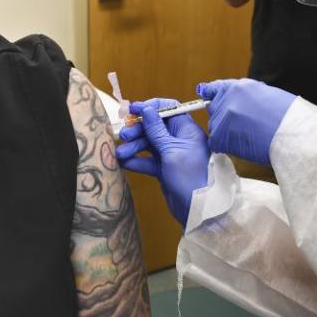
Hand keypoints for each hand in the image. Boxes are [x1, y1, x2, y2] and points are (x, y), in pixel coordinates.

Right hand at [115, 99, 209, 226]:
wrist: (197, 209)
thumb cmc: (190, 176)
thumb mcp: (171, 150)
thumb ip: (156, 130)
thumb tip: (146, 109)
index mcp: (187, 130)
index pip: (169, 110)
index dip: (151, 108)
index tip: (133, 109)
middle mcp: (179, 139)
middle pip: (155, 127)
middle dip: (138, 130)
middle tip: (124, 136)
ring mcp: (171, 154)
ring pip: (149, 144)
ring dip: (133, 147)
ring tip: (119, 154)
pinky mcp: (164, 169)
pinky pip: (148, 160)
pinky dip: (136, 161)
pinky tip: (124, 163)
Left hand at [197, 79, 296, 165]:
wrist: (293, 134)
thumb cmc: (288, 117)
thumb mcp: (266, 94)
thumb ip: (245, 95)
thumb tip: (234, 98)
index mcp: (239, 86)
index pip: (215, 88)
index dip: (213, 95)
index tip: (208, 98)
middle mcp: (227, 98)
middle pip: (214, 109)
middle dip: (224, 118)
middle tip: (245, 127)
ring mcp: (223, 117)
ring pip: (215, 127)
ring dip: (227, 133)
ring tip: (250, 136)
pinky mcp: (220, 136)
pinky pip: (216, 142)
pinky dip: (227, 146)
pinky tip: (244, 145)